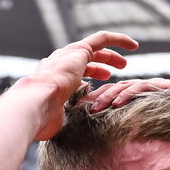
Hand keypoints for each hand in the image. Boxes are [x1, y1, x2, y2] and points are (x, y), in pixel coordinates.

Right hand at [19, 31, 137, 139]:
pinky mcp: (79, 50)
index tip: (102, 82)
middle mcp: (59, 63)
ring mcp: (68, 55)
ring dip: (110, 56)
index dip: (90, 75)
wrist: (36, 102)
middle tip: (114, 73)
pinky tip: (133, 45)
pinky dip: (118, 40)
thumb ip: (66, 118)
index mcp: (54, 78)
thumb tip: (72, 131)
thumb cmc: (43, 117)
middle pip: (85, 61)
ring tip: (124, 65)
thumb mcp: (59, 118)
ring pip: (95, 50)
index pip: (75, 73)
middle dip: (101, 65)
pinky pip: (102, 39)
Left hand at [88, 78, 169, 139]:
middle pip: (115, 91)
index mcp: (144, 101)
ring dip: (108, 95)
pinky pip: (143, 87)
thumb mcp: (168, 137)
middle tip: (79, 110)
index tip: (80, 117)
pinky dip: (129, 93)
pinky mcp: (166, 87)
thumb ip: (152, 145)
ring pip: (125, 86)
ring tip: (94, 107)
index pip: (115, 100)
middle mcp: (148, 91)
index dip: (98, 106)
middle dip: (96, 99)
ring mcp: (157, 87)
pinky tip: (116, 102)